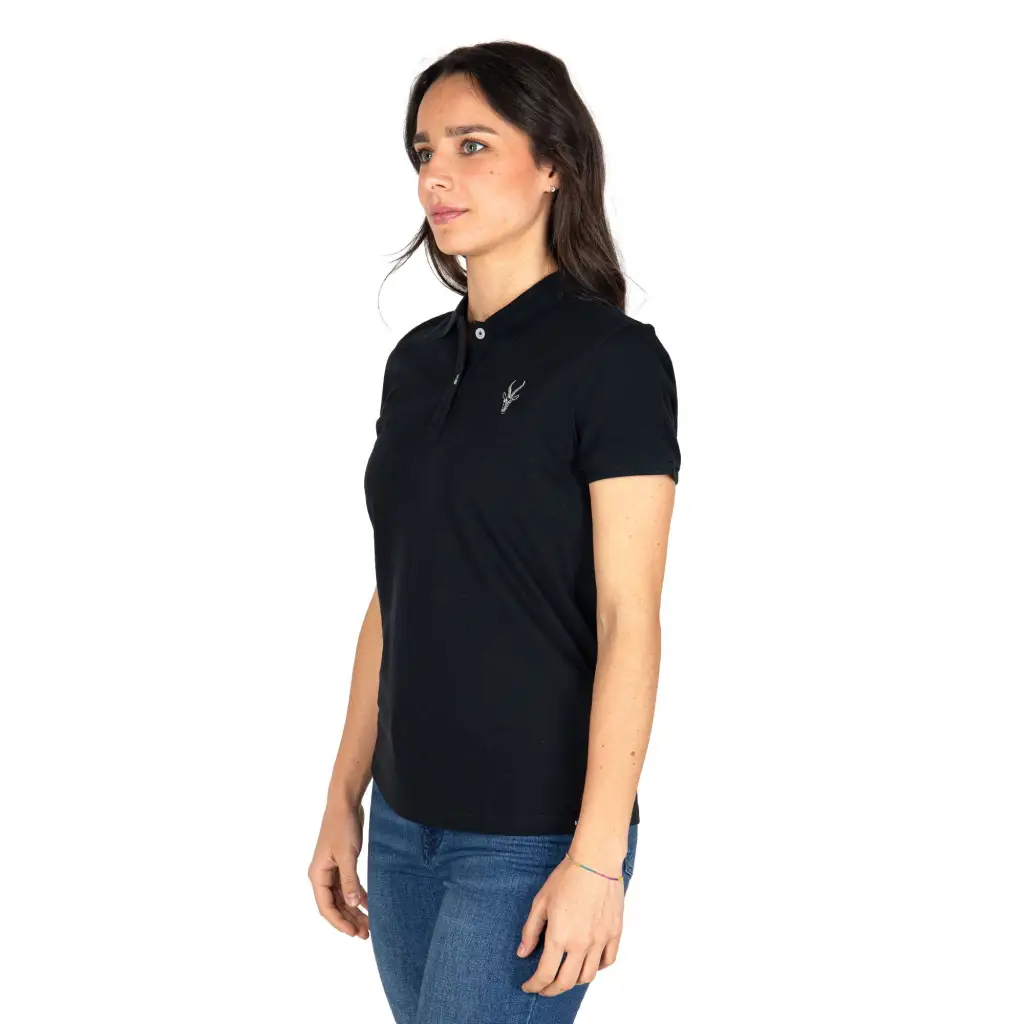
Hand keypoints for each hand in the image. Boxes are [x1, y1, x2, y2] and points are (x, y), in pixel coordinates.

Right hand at [308, 800, 369, 938]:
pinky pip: (348, 886)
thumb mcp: (347, 855)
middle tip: (366, 933)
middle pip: (335, 904)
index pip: (326, 907)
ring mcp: (332, 870)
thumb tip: (351, 905)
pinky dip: (357, 895)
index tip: (353, 933)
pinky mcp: (342, 863)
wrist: (345, 803)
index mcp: (318, 874)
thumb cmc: (342, 826)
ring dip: (354, 910)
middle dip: (349, 920)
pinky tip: (368, 905)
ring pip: (342, 897)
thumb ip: (349, 881)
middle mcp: (322, 875)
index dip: (339, 922)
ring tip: (368, 925)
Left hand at [517, 852, 624, 994]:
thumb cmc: (567, 877)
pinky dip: (597, 968)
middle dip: (551, 990)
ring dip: (574, 981)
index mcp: (559, 936)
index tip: (528, 986)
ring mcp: (600, 940)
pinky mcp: (614, 933)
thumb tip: (523, 953)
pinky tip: (588, 963)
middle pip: (566, 982)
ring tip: (565, 975)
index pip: (545, 974)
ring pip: (588, 976)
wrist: (595, 861)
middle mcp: (581, 944)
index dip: (534, 985)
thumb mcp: (540, 902)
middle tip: (543, 988)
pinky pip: (608, 961)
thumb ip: (531, 930)